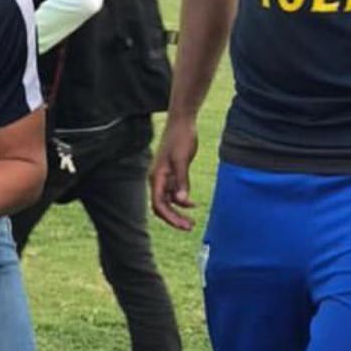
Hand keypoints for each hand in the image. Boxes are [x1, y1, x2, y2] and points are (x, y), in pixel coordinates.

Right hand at [150, 114, 197, 229]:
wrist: (181, 122)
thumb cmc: (180, 138)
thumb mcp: (182, 159)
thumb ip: (182, 180)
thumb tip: (182, 201)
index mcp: (157, 177)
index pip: (159, 204)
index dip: (170, 217)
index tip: (184, 225)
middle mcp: (157, 179)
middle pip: (161, 206)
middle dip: (174, 218)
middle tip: (189, 227)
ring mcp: (164, 176)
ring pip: (167, 201)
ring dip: (178, 211)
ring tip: (191, 221)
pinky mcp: (171, 173)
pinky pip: (173, 192)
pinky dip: (182, 200)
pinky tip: (192, 204)